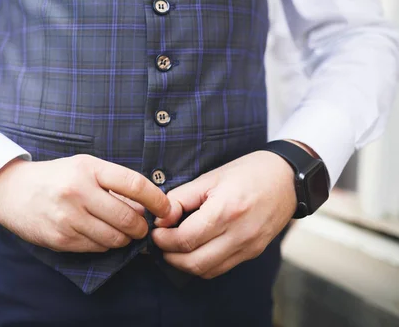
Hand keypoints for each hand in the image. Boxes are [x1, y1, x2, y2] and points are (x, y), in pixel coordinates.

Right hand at [0, 154, 169, 252]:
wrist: (12, 190)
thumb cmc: (55, 177)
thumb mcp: (83, 167)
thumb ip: (113, 183)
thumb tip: (147, 206)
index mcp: (88, 168)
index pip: (134, 184)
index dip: (157, 199)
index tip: (166, 209)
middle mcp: (78, 191)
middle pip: (128, 217)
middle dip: (142, 227)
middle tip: (142, 228)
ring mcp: (68, 217)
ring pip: (115, 238)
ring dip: (125, 239)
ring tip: (121, 232)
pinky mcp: (60, 238)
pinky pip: (96, 248)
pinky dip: (105, 245)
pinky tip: (99, 235)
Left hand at [151, 150, 296, 278]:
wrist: (287, 178)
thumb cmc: (248, 172)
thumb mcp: (209, 177)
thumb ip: (181, 199)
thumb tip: (160, 219)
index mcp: (226, 211)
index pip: (185, 239)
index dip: (164, 239)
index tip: (155, 232)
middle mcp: (239, 234)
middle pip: (194, 262)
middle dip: (170, 256)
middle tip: (160, 243)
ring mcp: (249, 247)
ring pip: (207, 271)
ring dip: (185, 264)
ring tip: (174, 248)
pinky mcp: (253, 252)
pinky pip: (222, 268)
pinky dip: (203, 264)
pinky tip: (194, 250)